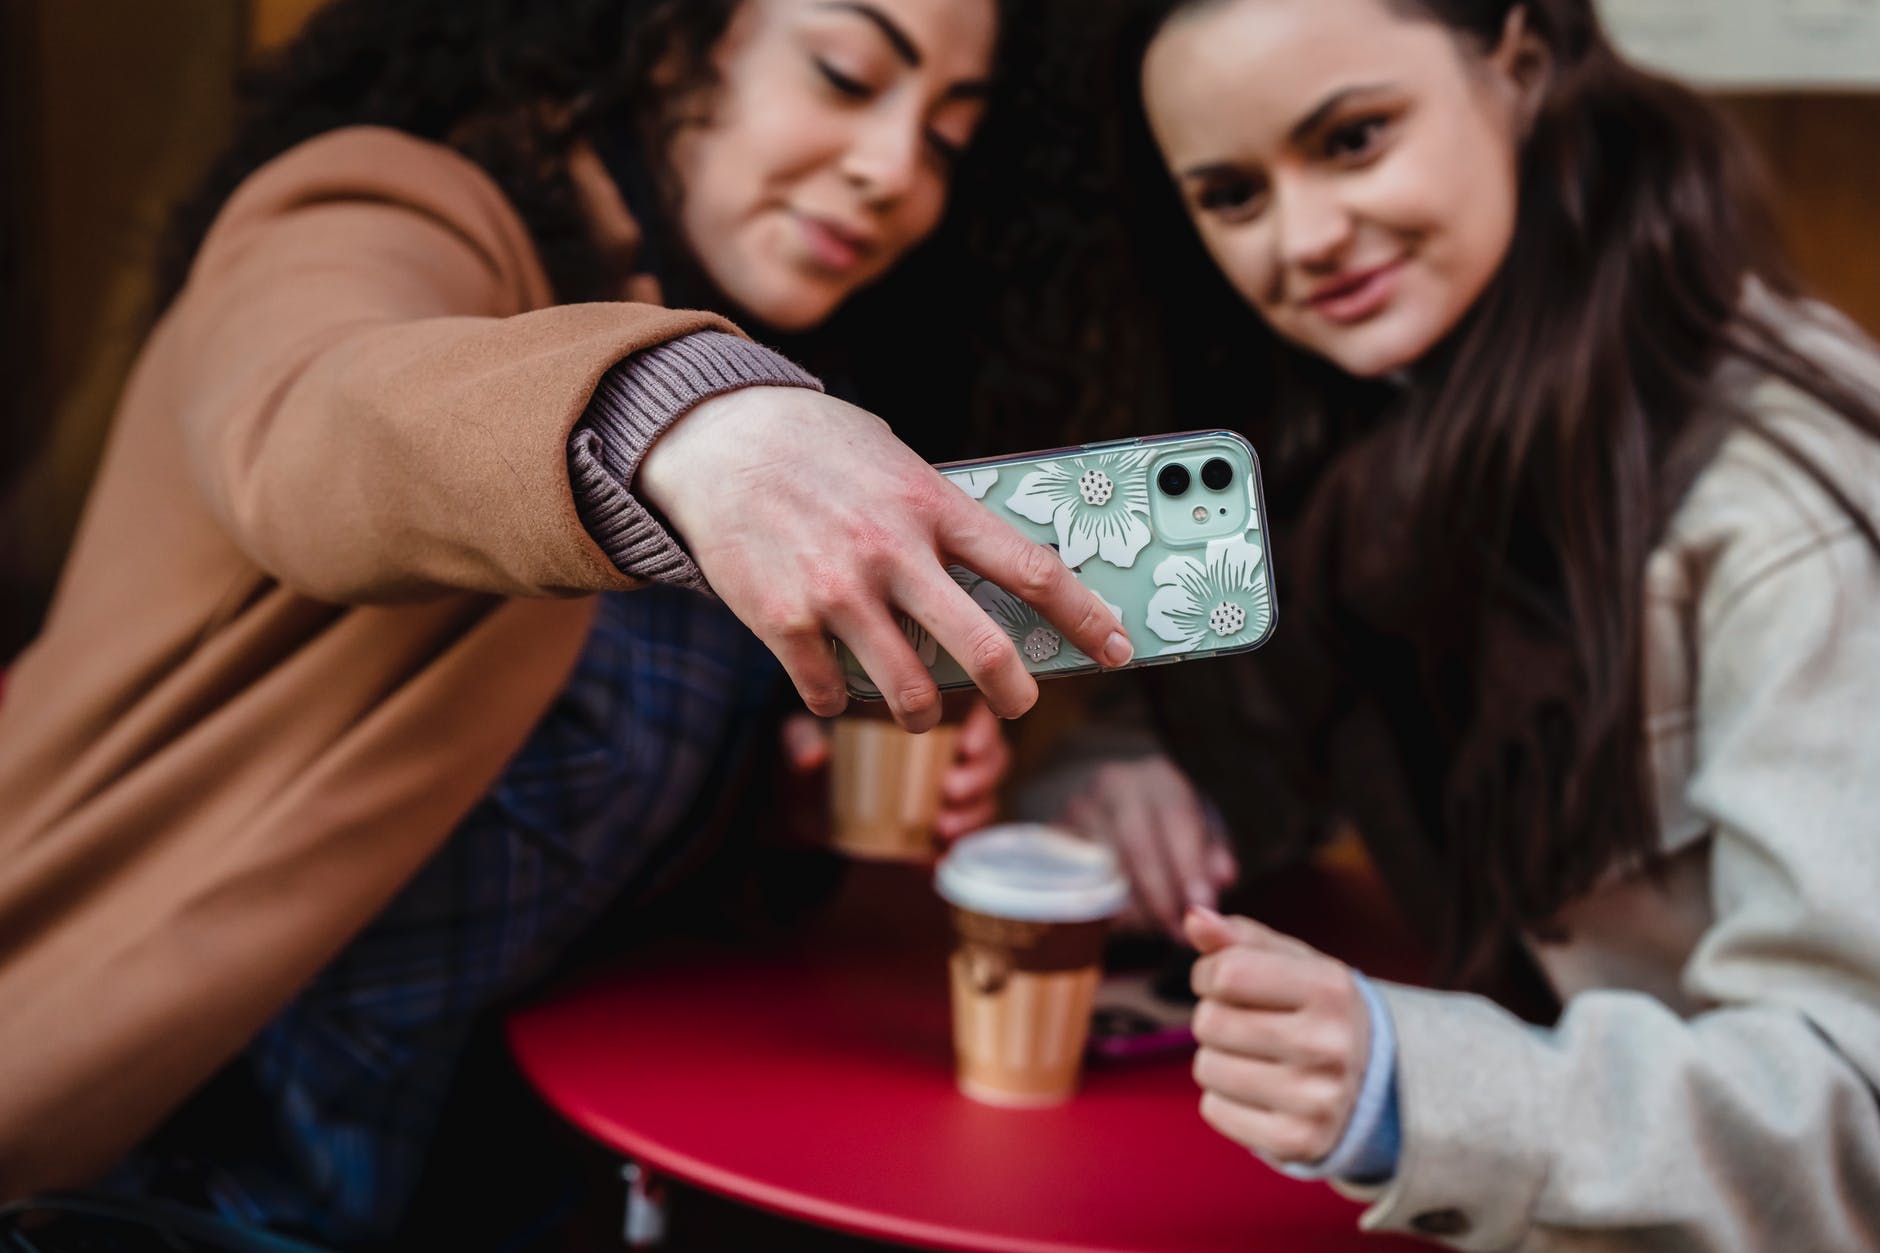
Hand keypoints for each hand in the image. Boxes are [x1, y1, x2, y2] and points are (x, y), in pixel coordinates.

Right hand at [638, 387, 1132, 729]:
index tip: (1117, 648)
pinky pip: (829, 694)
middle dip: (1015, 690)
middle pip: (982, 648)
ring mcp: (836, 592)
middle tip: (1020, 701)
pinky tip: (836, 678)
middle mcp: (891, 551)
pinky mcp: (782, 622)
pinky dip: (839, 697)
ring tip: (919, 706)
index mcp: (932, 505)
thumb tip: (998, 578)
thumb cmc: (819, 446)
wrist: (717, 436)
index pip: (1031, 569)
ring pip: (909, 692)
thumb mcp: (896, 462)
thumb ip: (941, 517)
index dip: (1085, 618)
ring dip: (923, 713)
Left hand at [779, 699, 1009, 839]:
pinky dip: (952, 854)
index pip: (974, 710)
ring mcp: (949, 792)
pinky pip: (961, 842)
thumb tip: (812, 757)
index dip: (983, 726)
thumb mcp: (802, 742)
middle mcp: (948, 749)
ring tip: (943, 826)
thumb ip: (803, 742)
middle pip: (992, 756)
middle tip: (951, 788)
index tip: (967, 746)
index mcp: (925, 713)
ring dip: (973, 815)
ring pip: (985, 799)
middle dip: (981, 775)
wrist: (808, 807)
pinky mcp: (940, 829)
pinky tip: (935, 861)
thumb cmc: (815, 756)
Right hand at [1060, 755, 1236, 936]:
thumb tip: (1224, 877)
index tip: (1204, 905)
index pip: (1176, 817)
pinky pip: (1081, 879)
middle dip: (1162, 894)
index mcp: (1157, 777)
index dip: (1190, 865)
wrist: (1111, 806)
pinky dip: (1108, 907)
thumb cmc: (1166, 825)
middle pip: (1138, 845)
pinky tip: (1130, 924)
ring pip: (1107, 866)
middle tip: (1182, 932)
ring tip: (1161, 931)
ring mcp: (1078, 808)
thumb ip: (1213, 852)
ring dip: (1137, 907)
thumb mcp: (1197, 829)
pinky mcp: (1054, 835)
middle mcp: (1113, 784)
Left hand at [1184, 907, 1368, 1165]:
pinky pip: (1214, 1110)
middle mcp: (1329, 1045)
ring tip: (1257, 1056)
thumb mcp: (1291, 962)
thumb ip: (1238, 938)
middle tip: (1249, 1022)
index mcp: (1330, 988)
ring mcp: (1317, 1099)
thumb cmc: (1315, 1007)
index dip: (1209, 973)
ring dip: (1217, 1058)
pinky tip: (1261, 1090)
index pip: (1226, 972)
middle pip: (1210, 1021)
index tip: (1226, 980)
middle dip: (1214, 1016)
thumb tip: (1193, 916)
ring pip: (1206, 1067)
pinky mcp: (1299, 1141)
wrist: (1375, 1080)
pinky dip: (1224, 1098)